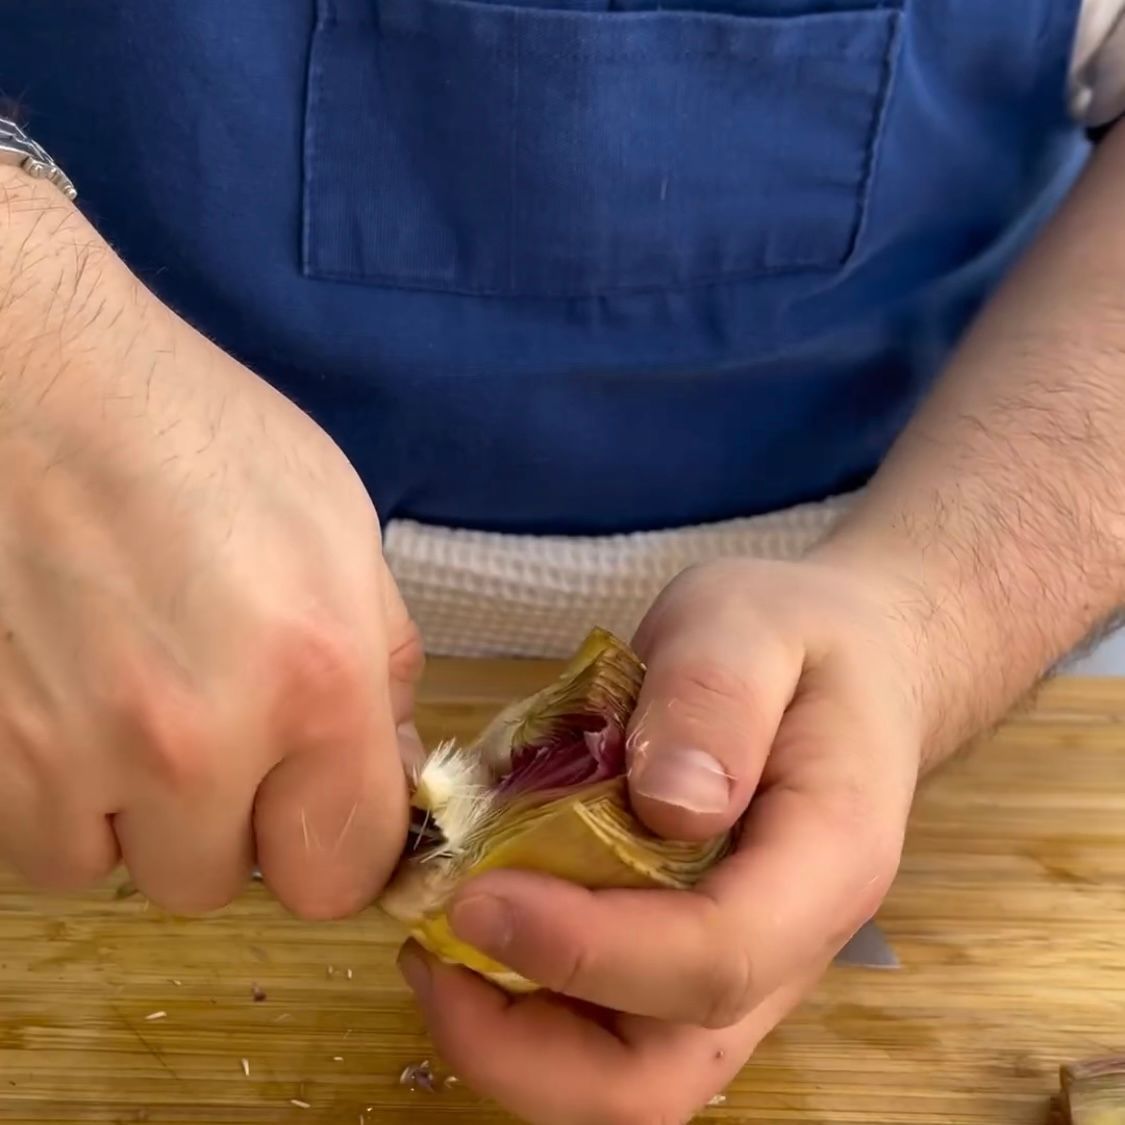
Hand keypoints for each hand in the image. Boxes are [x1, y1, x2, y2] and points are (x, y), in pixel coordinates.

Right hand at [0, 167, 420, 915]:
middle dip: (229, 822)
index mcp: (314, 681)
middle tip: (215, 728)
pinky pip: (34, 838)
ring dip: (132, 813)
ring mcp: (65, 757)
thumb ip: (381, 664)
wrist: (28, 378)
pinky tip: (65, 702)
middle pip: (223, 881)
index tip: (322, 810)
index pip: (346, 869)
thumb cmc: (196, 436)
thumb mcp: (339, 529)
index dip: (338, 844)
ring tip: (127, 703)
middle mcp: (193, 742)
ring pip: (116, 868)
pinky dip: (56, 794)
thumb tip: (393, 765)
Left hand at [399, 556, 929, 1123]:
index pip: (714, 958)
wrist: (854, 664)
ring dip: (515, 1040)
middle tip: (432, 953)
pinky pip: (610, 1027)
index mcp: (827, 861)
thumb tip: (667, 806)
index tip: (479, 895)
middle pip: (662, 1076)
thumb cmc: (801, 637)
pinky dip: (529, 1003)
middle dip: (527, 1051)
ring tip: (438, 945)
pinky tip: (483, 921)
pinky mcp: (692, 956)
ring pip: (628, 1076)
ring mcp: (742, 966)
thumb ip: (713, 698)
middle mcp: (790, 947)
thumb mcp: (750, 624)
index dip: (587, 949)